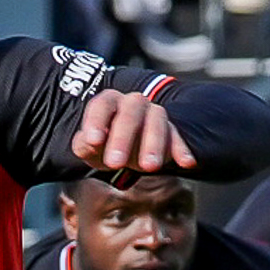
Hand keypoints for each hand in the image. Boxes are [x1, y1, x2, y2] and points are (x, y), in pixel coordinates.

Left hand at [72, 88, 197, 173]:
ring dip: (153, 144)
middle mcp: (132, 103)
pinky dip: (181, 149)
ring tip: (149, 167)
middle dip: (123, 138)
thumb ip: (84, 144)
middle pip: (130, 114)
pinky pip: (177, 136)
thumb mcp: (88, 147)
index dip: (96, 122)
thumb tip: (89, 143)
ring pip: (157, 121)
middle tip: (115, 163)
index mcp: (109, 102)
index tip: (93, 141)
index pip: (102, 106)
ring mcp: (153, 114)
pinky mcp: (170, 130)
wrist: (124, 147)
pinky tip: (186, 163)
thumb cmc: (103, 145)